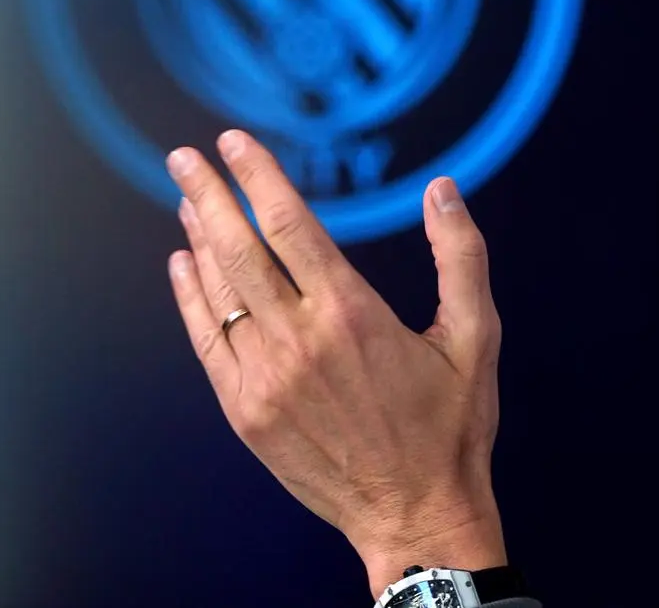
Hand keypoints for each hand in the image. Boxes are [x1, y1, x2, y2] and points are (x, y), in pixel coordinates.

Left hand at [164, 129, 505, 595]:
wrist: (415, 514)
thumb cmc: (451, 425)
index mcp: (352, 314)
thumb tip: (444, 190)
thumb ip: (461, 256)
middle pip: (240, 251)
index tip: (235, 144)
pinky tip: (183, 267)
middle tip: (184, 158)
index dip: (259, 179)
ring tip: (187, 202)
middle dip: (209, 197)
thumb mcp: (476, 336)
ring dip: (199, 241)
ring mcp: (265, 379)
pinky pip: (208, 343)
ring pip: (220, 294)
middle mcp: (299, 340)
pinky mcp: (247, 413)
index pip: (291, 226)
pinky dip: (192, 300)